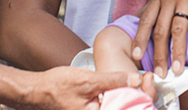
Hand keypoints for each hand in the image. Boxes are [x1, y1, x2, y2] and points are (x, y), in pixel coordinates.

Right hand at [16, 66, 140, 109]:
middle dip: (143, 97)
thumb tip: (137, 80)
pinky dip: (123, 97)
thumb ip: (113, 80)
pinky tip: (127, 86)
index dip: (145, 97)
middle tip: (148, 79)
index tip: (149, 80)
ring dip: (134, 97)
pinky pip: (114, 107)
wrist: (38, 91)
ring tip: (141, 82)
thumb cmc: (58, 87)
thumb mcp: (89, 80)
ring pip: (123, 108)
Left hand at [132, 0, 187, 76]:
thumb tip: (143, 16)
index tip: (137, 57)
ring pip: (178, 28)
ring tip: (177, 70)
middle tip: (159, 74)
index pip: (146, 20)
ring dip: (177, 51)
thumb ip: (157, 1)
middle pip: (160, 30)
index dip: (140, 39)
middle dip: (159, 54)